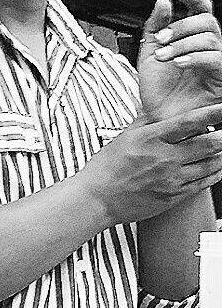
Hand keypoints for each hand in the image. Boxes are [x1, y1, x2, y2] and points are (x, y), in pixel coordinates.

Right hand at [80, 99, 221, 226]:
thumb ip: (148, 122)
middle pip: (208, 144)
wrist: (97, 199)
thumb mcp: (125, 136)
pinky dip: (215, 174)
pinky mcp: (173, 197)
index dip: (212, 113)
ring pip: (209, 165)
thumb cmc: (107, 168)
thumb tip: (161, 108)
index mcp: (152, 139)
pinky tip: (219, 168)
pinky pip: (202, 184)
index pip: (190, 122)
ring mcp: (171, 180)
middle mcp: (165, 159)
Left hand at [138, 0, 221, 120]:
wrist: (156, 121)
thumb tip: (165, 2)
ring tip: (164, 56)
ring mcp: (215, 65)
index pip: (202, 11)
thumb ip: (154, 27)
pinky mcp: (219, 80)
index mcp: (192, 41)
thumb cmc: (156, 94)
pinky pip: (216, 59)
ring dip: (183, 43)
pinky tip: (178, 62)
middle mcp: (207, 50)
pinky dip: (195, 57)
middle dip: (181, 25)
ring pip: (210, 38)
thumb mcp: (149, 54)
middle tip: (161, 39)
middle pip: (207, 21)